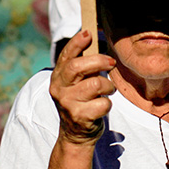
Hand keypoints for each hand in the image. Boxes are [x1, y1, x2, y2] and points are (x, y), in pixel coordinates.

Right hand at [49, 30, 116, 144]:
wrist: (75, 135)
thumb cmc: (80, 102)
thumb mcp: (74, 84)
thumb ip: (81, 66)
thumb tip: (92, 38)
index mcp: (57, 77)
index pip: (65, 56)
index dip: (76, 43)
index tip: (88, 33)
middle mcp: (59, 89)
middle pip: (78, 67)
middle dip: (98, 61)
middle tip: (111, 62)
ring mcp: (68, 104)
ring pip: (96, 84)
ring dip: (108, 86)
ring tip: (108, 90)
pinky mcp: (80, 117)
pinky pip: (103, 103)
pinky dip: (108, 104)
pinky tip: (102, 106)